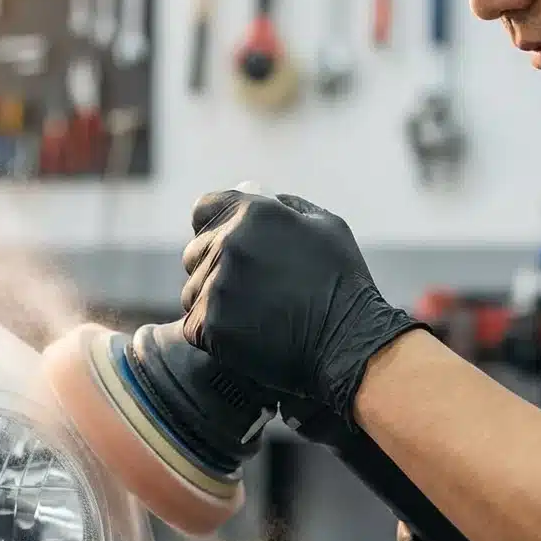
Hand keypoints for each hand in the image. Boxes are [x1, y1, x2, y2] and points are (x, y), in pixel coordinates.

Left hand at [180, 190, 424, 421]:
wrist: (349, 344)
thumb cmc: (342, 283)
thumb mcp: (325, 225)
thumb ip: (283, 206)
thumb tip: (256, 197)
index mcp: (252, 213)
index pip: (204, 211)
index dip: (214, 227)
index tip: (227, 245)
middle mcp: (228, 243)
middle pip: (194, 251)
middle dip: (214, 265)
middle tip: (249, 289)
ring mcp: (216, 285)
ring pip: (192, 289)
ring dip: (212, 300)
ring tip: (251, 314)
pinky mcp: (209, 324)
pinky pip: (193, 323)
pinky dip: (213, 330)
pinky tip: (245, 334)